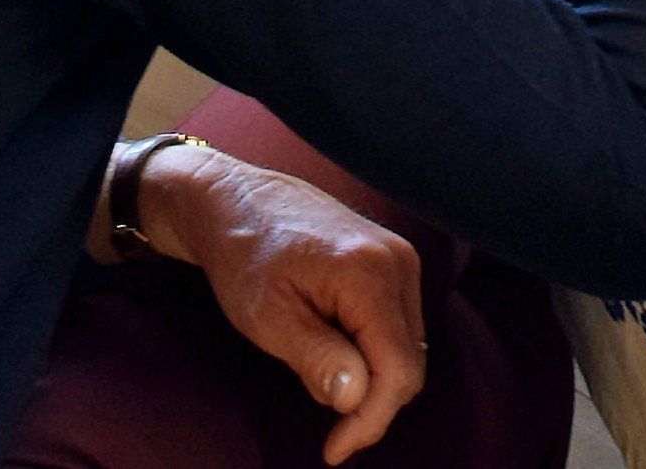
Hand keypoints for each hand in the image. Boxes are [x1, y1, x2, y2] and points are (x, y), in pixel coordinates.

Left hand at [134, 145, 426, 464]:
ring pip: (406, 347)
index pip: (397, 369)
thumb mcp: (268, 318)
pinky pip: (396, 325)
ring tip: (319, 373)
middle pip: (409, 362)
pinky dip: (371, 353)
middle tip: (329, 432)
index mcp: (369, 271)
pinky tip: (333, 353)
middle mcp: (397, 260)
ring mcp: (398, 257)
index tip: (335, 450)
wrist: (236, 200)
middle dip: (372, 404)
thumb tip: (356, 399)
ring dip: (371, 378)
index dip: (371, 420)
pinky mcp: (391, 260)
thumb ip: (317, 359)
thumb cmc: (245, 255)